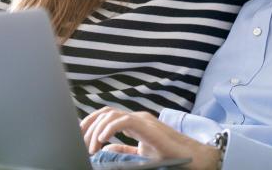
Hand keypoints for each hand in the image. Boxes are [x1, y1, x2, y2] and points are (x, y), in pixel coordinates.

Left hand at [80, 107, 220, 169]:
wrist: (192, 158)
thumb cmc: (170, 155)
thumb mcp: (140, 154)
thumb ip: (124, 149)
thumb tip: (107, 149)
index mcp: (133, 122)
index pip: (105, 115)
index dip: (89, 123)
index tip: (78, 137)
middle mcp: (136, 117)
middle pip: (103, 112)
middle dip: (88, 126)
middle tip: (80, 143)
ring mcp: (142, 119)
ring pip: (110, 115)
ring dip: (96, 130)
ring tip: (91, 147)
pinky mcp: (148, 126)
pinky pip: (124, 121)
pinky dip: (110, 129)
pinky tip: (102, 140)